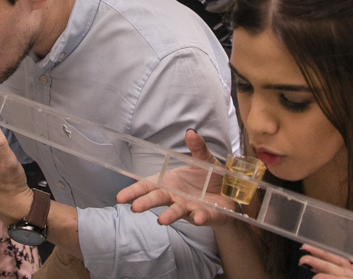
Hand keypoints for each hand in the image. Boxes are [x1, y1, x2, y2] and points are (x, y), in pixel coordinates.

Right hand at [116, 129, 236, 226]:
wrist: (231, 194)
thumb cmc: (211, 178)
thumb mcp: (205, 160)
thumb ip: (197, 148)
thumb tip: (190, 132)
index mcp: (170, 182)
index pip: (148, 187)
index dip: (134, 191)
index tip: (121, 197)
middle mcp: (175, 197)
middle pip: (158, 199)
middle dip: (145, 203)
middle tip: (134, 207)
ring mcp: (189, 207)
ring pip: (176, 211)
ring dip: (169, 215)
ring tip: (162, 220)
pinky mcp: (205, 215)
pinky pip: (201, 217)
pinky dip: (198, 218)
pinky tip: (196, 217)